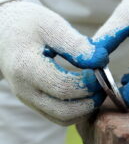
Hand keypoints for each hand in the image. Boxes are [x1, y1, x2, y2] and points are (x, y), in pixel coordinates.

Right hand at [0, 1, 107, 125]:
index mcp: (26, 68)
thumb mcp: (52, 25)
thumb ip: (76, 44)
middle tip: (104, 84)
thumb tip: (101, 60)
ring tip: (98, 89)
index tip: (101, 69)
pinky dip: (79, 111)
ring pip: (64, 119)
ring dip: (86, 109)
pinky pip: (60, 117)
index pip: (63, 87)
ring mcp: (29, 100)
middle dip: (91, 101)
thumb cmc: (29, 25)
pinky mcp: (35, 104)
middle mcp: (25, 90)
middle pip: (64, 111)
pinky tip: (88, 95)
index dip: (88, 83)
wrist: (5, 33)